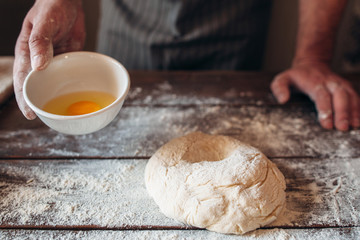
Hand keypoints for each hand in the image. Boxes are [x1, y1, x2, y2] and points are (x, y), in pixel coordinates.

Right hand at [13, 0, 84, 119]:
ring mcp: (54, 61)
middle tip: (47, 119)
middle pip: (38, 86)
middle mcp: (39, 60)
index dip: (24, 98)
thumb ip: (39, 43)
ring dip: (57, 96)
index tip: (30, 113)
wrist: (68, 1)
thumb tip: (39, 67)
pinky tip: (76, 95)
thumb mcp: (43, 24)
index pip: (23, 80)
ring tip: (62, 113)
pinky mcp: (68, 59)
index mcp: (27, 53)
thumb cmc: (51, 7)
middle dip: (40, 102)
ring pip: (54, 83)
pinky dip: (72, 85)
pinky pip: (69, 75)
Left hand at [271, 60, 359, 130]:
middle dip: (342, 112)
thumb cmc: (295, 76)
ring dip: (353, 112)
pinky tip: (358, 122)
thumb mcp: (282, 78)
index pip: (321, 96)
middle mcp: (330, 82)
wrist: (311, 64)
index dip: (325, 110)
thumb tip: (283, 100)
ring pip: (351, 96)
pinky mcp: (347, 88)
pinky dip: (358, 109)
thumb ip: (279, 88)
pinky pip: (356, 98)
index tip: (327, 124)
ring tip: (354, 126)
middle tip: (342, 128)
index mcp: (314, 82)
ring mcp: (340, 84)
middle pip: (340, 96)